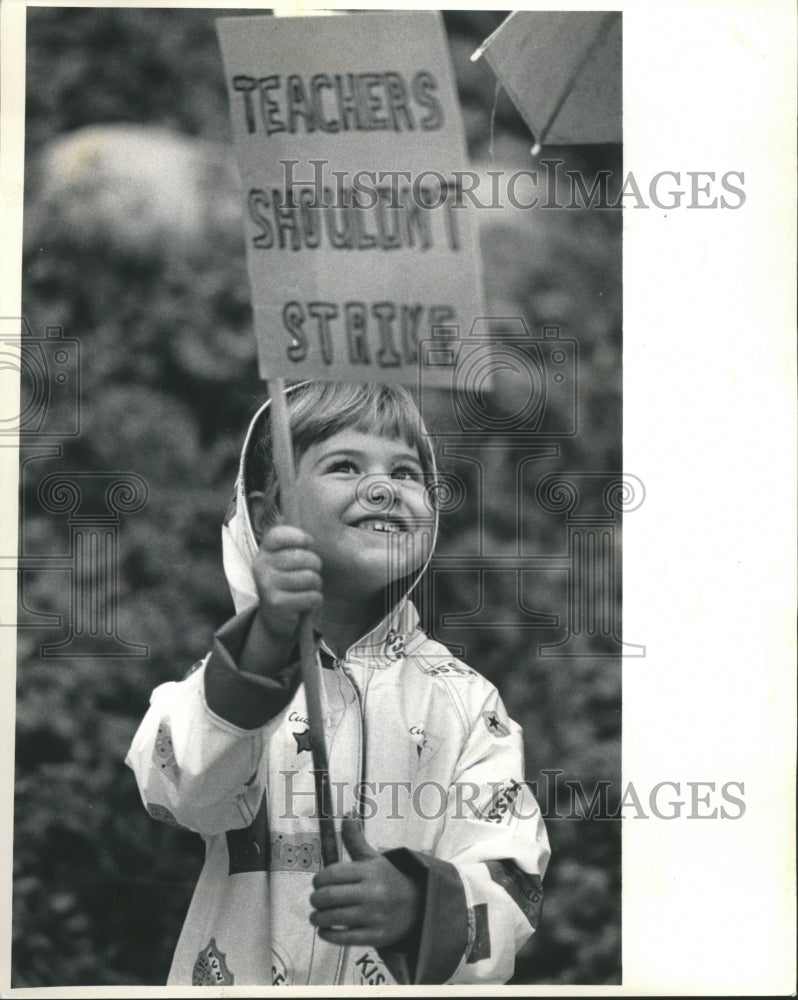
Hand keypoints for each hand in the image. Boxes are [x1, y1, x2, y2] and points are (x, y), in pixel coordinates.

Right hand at [251, 525, 322, 640]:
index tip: (309, 543)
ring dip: (316, 586)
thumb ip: (296, 546)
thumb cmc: (288, 582)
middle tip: (310, 574)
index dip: (299, 537)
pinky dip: (315, 601)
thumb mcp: (286, 560)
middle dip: (315, 566)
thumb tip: (309, 538)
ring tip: (306, 589)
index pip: (279, 535)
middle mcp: (261, 566)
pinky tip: (304, 603)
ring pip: (310, 578)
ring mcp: (267, 585)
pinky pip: (312, 597)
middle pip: (303, 557)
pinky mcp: (276, 603)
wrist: (275, 617)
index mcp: (264, 551)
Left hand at [309, 815, 421, 947]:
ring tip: (316, 916)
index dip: (319, 879)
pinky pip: (343, 938)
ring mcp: (374, 916)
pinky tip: (324, 930)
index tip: (317, 882)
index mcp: (370, 871)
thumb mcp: (374, 858)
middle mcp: (372, 893)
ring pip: (333, 918)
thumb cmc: (389, 879)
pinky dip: (328, 934)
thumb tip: (347, 814)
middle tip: (315, 900)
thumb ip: (356, 840)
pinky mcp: (375, 936)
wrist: (418, 905)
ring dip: (317, 917)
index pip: (332, 874)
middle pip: (329, 897)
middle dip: (316, 899)